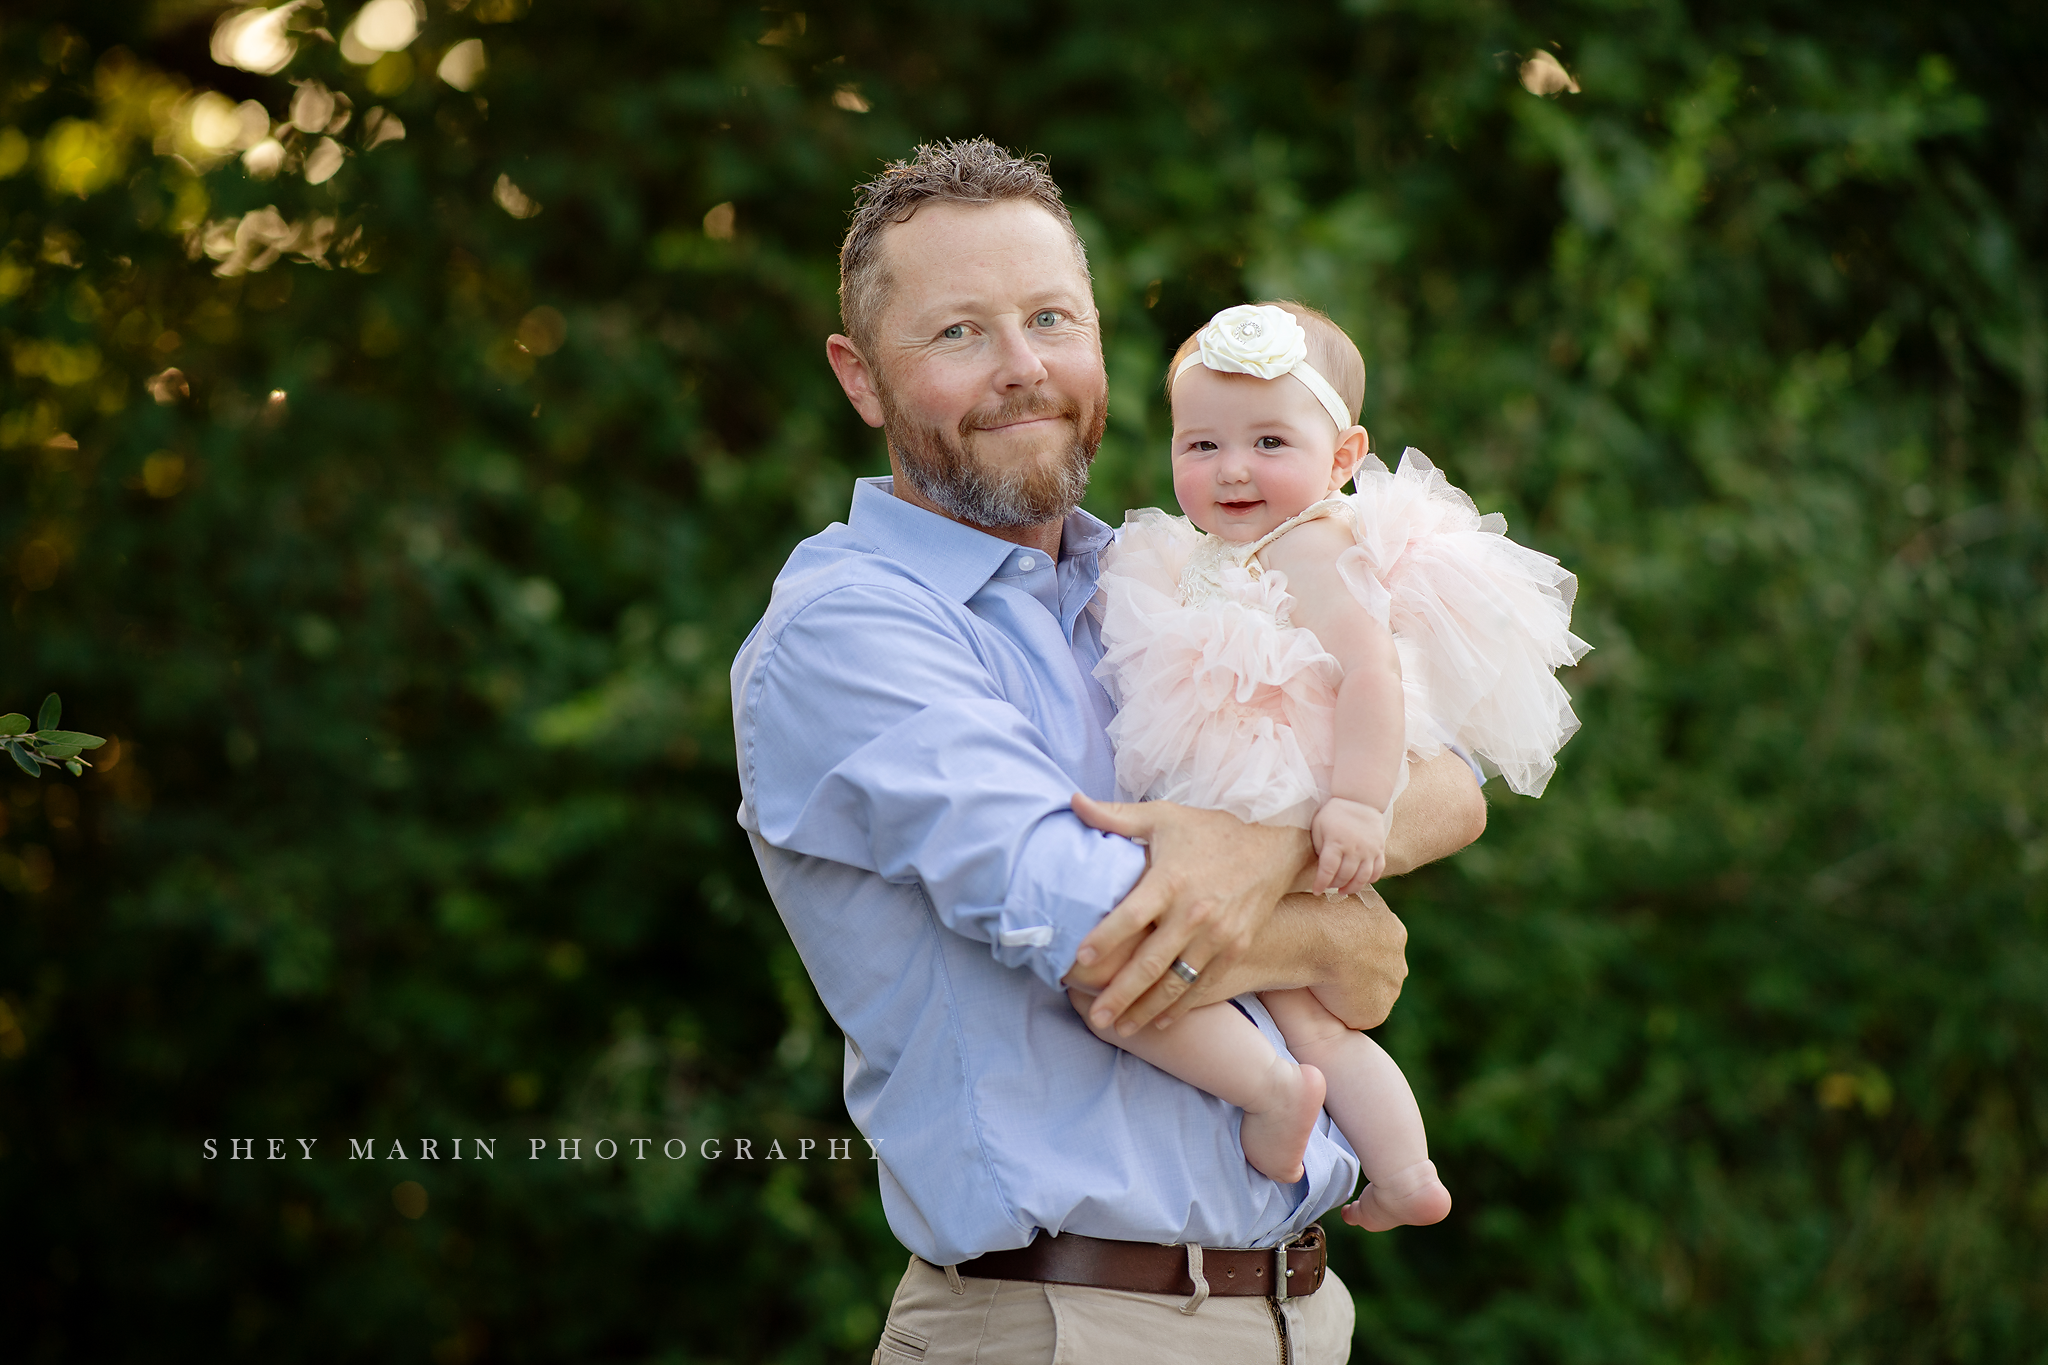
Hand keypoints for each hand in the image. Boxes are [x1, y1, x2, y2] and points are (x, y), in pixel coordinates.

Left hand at [1066, 794, 1310, 1035]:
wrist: (1274, 848)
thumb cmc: (1210, 832)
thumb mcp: (1164, 816)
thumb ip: (1116, 816)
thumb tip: (1072, 801)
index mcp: (1171, 879)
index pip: (1131, 914)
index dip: (1104, 938)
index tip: (1079, 958)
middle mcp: (1194, 912)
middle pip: (1151, 962)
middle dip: (1121, 994)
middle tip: (1095, 1015)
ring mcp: (1218, 935)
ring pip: (1177, 983)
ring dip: (1148, 1009)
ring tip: (1121, 1027)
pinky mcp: (1236, 948)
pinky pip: (1204, 985)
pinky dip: (1181, 1007)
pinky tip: (1160, 1021)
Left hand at [1310, 798, 1386, 893]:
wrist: (1359, 799)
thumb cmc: (1334, 813)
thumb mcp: (1318, 826)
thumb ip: (1319, 847)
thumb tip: (1322, 868)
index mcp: (1336, 842)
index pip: (1328, 870)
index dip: (1321, 883)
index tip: (1317, 891)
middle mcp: (1354, 849)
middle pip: (1345, 876)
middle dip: (1334, 885)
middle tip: (1329, 886)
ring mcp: (1369, 850)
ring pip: (1362, 878)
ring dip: (1352, 888)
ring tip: (1343, 890)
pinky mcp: (1380, 850)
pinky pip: (1377, 871)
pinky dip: (1370, 880)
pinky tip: (1361, 881)